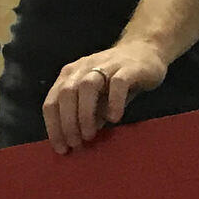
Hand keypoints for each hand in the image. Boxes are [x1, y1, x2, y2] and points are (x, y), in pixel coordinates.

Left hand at [43, 39, 167, 152]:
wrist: (145, 51)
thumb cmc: (116, 80)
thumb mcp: (98, 99)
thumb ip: (87, 115)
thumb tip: (78, 140)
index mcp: (71, 75)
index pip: (53, 101)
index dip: (54, 126)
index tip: (60, 148)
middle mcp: (83, 68)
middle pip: (66, 94)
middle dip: (67, 123)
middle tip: (75, 144)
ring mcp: (106, 65)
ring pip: (87, 87)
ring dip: (84, 114)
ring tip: (90, 136)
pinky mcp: (128, 68)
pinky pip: (118, 83)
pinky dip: (114, 102)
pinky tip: (114, 119)